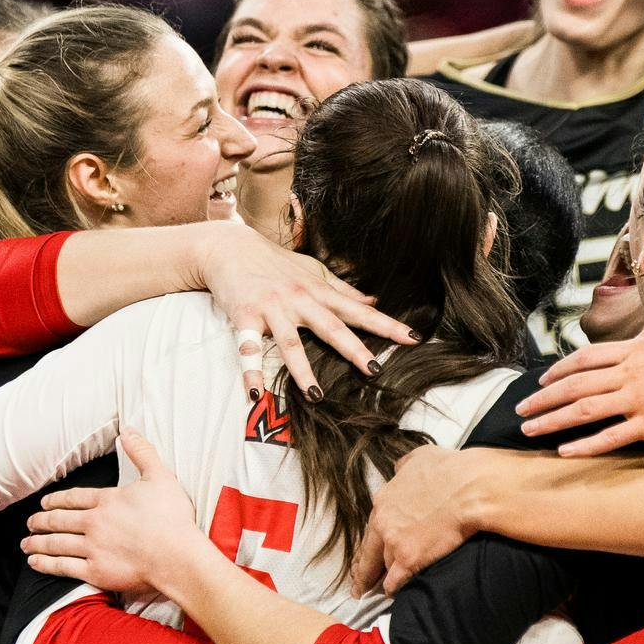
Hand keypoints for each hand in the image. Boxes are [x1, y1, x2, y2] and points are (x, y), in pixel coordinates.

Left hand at [23, 431, 201, 596]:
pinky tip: (35, 562)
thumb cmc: (172, 517)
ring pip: (56, 543)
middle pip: (59, 520)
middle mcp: (94, 523)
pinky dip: (46, 564)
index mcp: (107, 500)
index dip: (56, 500)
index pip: (73, 497)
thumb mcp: (161, 477)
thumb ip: (142, 453)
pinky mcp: (95, 571)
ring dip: (37, 542)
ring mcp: (92, 548)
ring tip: (26, 542)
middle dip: (41, 521)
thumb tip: (128, 430)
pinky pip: (62, 567)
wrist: (176, 555)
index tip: (45, 503)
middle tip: (31, 522)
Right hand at [197, 223, 417, 398]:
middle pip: (331, 327)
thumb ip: (342, 289)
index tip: (413, 338)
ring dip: (302, 371)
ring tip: (316, 396)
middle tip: (375, 369)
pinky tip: (255, 393)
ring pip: (290, 343)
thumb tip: (374, 300)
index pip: (359, 311)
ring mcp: (272, 309)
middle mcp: (299, 300)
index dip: (387, 325)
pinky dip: (250, 371)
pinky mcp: (244, 316)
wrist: (230, 247)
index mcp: (319, 291)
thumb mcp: (312, 270)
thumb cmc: (274, 262)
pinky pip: (247, 348)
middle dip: (354, 348)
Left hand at [348, 445, 486, 595]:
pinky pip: (394, 581)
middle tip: (357, 586)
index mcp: (384, 500)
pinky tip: (391, 593)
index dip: (370, 543)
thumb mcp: (420, 457)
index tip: (366, 554)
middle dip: (362, 571)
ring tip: (378, 589)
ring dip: (383, 577)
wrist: (470, 488)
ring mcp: (394, 542)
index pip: (371, 528)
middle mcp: (383, 522)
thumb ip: (404, 467)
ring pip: (382, 566)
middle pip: (368, 552)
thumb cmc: (450, 470)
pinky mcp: (409, 559)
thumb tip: (400, 470)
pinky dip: (393, 588)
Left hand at [516, 324, 643, 455]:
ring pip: (584, 409)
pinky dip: (584, 445)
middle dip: (543, 397)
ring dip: (552, 420)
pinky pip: (611, 437)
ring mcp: (640, 399)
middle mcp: (631, 372)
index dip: (559, 369)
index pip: (586, 357)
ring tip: (530, 430)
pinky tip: (564, 451)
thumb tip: (638, 333)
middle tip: (521, 409)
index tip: (542, 380)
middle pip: (576, 383)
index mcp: (636, 349)